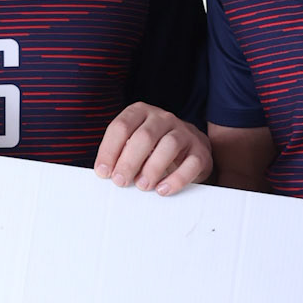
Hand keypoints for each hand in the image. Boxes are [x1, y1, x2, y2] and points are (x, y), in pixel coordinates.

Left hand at [94, 105, 210, 194]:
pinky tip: (162, 190)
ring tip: (142, 186)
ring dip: (152, 168)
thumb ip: (119, 154)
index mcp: (141, 112)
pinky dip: (176, 179)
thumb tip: (105, 173)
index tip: (103, 172)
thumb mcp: (133, 144)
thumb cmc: (153, 149)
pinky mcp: (200, 151)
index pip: (121, 127)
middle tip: (120, 182)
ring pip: (169, 145)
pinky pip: (191, 164)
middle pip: (144, 136)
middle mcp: (163, 118)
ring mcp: (184, 133)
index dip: (109, 151)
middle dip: (129, 161)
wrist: (189, 150)